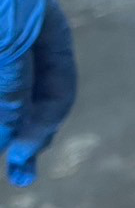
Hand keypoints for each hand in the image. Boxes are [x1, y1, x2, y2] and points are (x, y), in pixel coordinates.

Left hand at [0, 0, 76, 186]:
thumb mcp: (10, 38)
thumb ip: (11, 89)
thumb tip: (5, 139)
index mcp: (47, 39)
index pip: (55, 96)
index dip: (41, 130)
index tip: (21, 160)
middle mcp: (20, 42)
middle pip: (22, 99)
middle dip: (16, 132)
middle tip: (13, 170)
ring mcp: (1, 37)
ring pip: (4, 90)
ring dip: (1, 121)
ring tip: (1, 149)